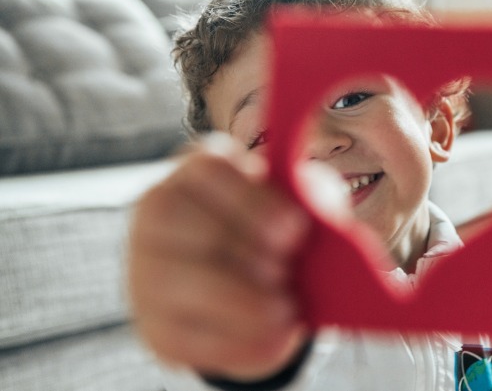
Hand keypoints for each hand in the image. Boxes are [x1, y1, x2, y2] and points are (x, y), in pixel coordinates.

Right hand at [128, 133, 310, 380]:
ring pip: (182, 282)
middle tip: (286, 272)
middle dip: (245, 251)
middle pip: (188, 223)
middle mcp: (159, 214)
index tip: (296, 229)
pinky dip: (236, 341)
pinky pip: (186, 335)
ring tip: (285, 311)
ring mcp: (146, 271)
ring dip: (241, 300)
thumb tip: (324, 217)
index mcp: (197, 172)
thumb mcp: (298, 207)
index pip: (209, 170)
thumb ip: (310, 200)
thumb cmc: (274, 235)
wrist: (250, 292)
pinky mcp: (155, 326)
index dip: (253, 201)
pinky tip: (274, 338)